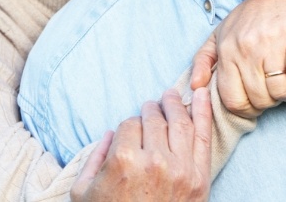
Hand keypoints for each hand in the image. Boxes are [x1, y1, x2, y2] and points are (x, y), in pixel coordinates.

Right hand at [71, 89, 210, 201]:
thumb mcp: (83, 191)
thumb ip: (93, 158)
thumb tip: (110, 133)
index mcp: (123, 159)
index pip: (130, 124)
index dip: (129, 125)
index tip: (131, 130)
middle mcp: (154, 160)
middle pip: (154, 119)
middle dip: (152, 109)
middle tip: (152, 104)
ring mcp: (181, 170)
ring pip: (179, 122)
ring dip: (175, 104)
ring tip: (172, 95)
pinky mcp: (200, 180)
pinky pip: (203, 138)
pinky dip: (203, 113)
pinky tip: (201, 95)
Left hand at [201, 0, 285, 117]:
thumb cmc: (250, 16)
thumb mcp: (220, 34)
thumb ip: (203, 60)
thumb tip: (194, 87)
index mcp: (227, 50)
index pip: (232, 99)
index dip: (245, 110)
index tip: (254, 105)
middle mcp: (246, 48)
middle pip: (258, 99)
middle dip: (268, 103)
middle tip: (273, 94)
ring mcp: (271, 44)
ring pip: (279, 91)